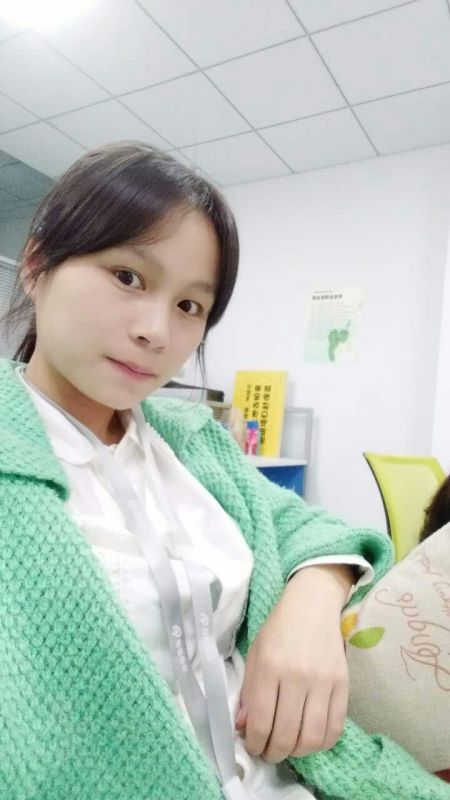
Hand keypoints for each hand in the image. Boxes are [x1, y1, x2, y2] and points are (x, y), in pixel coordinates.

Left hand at [236, 564, 351, 762]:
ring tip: (289, 748)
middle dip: (273, 753)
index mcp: (269, 666)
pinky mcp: (343, 684)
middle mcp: (296, 675)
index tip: (252, 746)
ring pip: (311, 737)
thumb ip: (247, 692)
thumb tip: (242, 728)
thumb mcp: (254, 654)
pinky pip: (335, 727)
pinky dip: (322, 743)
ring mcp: (323, 681)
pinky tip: (310, 739)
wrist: (312, 605)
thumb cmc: (278, 629)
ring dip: (297, 753)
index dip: (254, 743)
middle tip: (269, 752)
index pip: (260, 721)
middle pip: (285, 735)